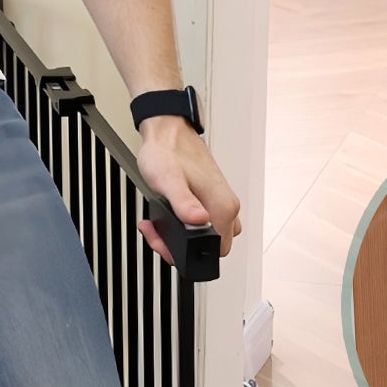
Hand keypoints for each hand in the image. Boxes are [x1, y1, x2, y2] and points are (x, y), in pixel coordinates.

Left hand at [134, 117, 241, 264]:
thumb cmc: (168, 152)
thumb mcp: (168, 181)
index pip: (216, 251)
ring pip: (207, 237)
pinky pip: (204, 224)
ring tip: (160, 225)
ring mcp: (222, 203)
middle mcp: (228, 206)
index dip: (188, 254)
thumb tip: (199, 220)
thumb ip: (183, 203)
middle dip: (181, 247)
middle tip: (158, 233)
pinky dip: (185, 225)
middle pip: (211, 247)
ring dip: (182, 238)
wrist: (169, 132)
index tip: (165, 242)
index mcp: (223, 206)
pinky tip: (167, 215)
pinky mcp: (213, 199)